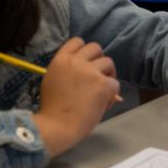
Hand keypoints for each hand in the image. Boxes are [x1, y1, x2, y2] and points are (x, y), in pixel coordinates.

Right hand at [33, 38, 119, 155]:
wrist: (56, 125)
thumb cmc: (52, 109)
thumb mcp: (52, 80)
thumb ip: (67, 70)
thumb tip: (86, 70)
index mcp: (60, 60)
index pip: (77, 41)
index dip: (84, 51)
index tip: (86, 63)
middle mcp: (76, 61)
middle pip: (96, 47)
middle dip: (99, 60)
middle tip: (97, 76)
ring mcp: (91, 72)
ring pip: (109, 63)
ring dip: (107, 75)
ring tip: (102, 90)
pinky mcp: (103, 84)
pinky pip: (115, 83)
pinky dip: (112, 94)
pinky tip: (104, 104)